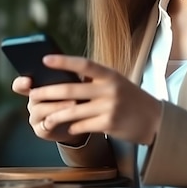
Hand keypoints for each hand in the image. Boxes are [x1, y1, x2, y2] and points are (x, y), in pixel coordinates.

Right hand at [12, 75, 87, 144]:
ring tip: (74, 102)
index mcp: (36, 88)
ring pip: (39, 110)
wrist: (79, 123)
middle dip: (46, 93)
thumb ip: (67, 77)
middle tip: (61, 88)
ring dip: (57, 106)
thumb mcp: (72, 85)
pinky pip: (47, 124)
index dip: (21, 83)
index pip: (20, 85)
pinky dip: (59, 118)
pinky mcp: (41, 130)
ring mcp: (35, 117)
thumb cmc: (75, 99)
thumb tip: (71, 66)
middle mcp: (32, 102)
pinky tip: (70, 115)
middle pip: (33, 96)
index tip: (28, 81)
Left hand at [15, 55, 162, 144]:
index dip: (63, 61)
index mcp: (110, 74)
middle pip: (71, 89)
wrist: (154, 119)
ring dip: (55, 115)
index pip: (84, 64)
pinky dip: (72, 127)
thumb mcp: (117, 82)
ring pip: (73, 110)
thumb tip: (66, 78)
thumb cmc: (130, 99)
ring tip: (44, 117)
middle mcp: (109, 89)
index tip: (44, 59)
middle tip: (32, 94)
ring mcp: (109, 107)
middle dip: (48, 92)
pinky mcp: (109, 124)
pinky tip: (68, 127)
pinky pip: (82, 126)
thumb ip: (95, 80)